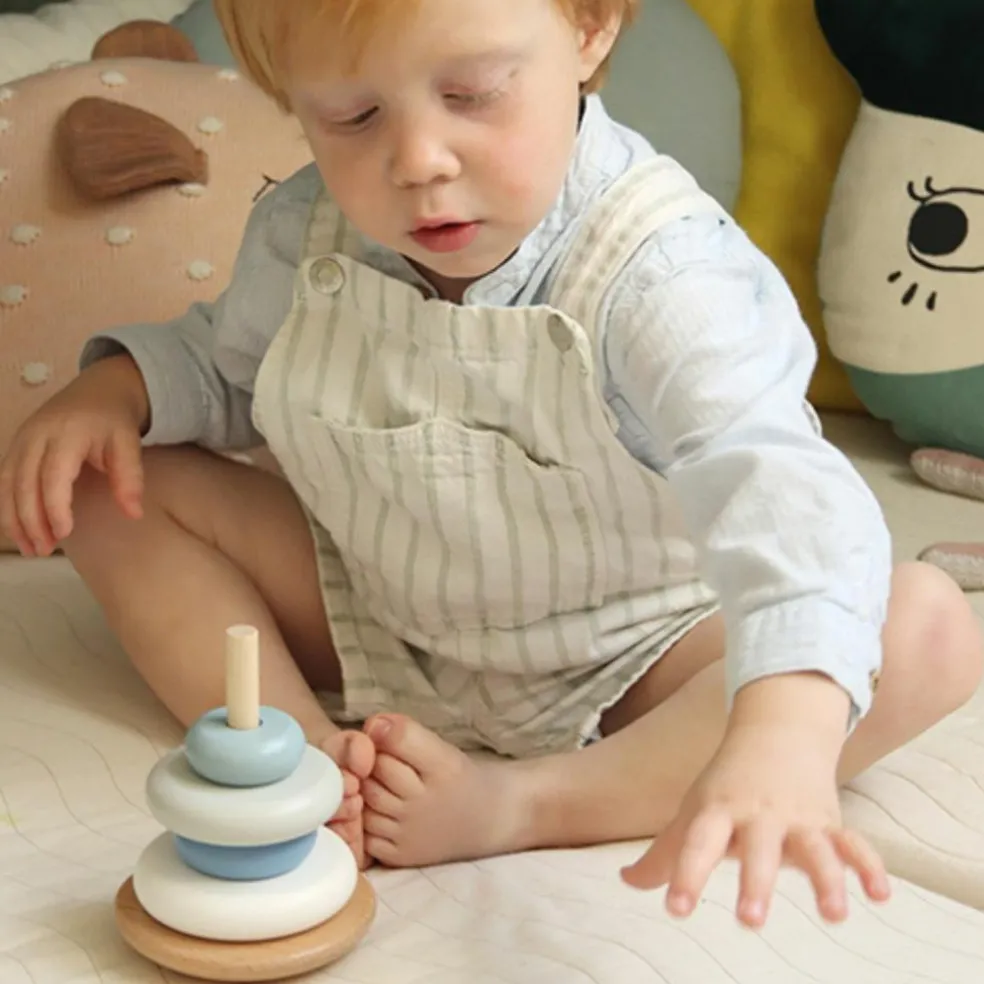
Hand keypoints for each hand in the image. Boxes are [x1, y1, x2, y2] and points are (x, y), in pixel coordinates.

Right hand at [0, 355, 147, 556]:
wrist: (99, 389)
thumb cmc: (114, 420)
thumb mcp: (129, 443)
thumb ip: (130, 477)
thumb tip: (134, 513)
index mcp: (68, 433)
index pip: (54, 475)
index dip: (54, 507)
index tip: (64, 533)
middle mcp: (37, 435)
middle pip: (25, 483)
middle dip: (31, 521)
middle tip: (44, 550)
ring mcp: (21, 439)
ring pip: (7, 484)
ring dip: (13, 519)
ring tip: (30, 548)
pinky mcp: (15, 446)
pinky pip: (4, 479)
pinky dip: (7, 506)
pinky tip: (18, 529)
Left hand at [621, 715, 890, 926]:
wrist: (776, 730)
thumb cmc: (726, 783)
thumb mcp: (694, 812)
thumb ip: (667, 853)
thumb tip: (628, 882)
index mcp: (718, 811)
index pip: (697, 843)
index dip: (685, 874)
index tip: (676, 909)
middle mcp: (758, 814)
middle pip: (758, 849)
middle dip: (756, 883)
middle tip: (749, 921)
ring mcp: (798, 818)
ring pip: (815, 847)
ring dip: (827, 879)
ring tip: (834, 915)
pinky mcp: (830, 822)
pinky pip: (854, 844)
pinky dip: (870, 867)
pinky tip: (880, 895)